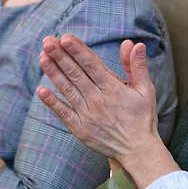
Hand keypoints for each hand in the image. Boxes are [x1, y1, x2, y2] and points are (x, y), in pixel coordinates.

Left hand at [36, 35, 162, 165]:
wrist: (138, 150)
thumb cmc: (142, 118)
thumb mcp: (145, 90)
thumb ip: (137, 66)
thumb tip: (135, 43)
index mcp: (113, 88)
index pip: (92, 65)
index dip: (78, 50)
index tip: (66, 38)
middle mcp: (98, 100)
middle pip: (76, 74)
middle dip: (60, 56)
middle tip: (47, 41)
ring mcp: (88, 115)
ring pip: (67, 90)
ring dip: (53, 73)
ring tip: (42, 57)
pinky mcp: (80, 129)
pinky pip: (64, 113)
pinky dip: (52, 102)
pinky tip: (41, 90)